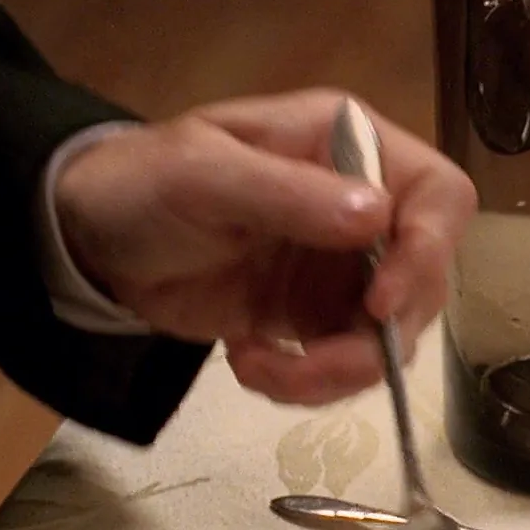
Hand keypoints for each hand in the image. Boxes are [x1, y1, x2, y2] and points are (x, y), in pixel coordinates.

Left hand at [53, 89, 478, 405]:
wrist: (90, 243)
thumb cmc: (143, 184)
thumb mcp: (205, 175)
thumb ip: (290, 194)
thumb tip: (378, 216)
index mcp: (350, 147)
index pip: (439, 197)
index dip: (428, 253)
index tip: (379, 303)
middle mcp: (363, 207)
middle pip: (424, 282)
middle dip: (375, 336)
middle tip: (312, 362)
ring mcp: (344, 267)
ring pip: (389, 337)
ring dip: (336, 372)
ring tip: (262, 370)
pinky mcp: (316, 317)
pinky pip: (345, 365)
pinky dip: (306, 382)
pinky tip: (250, 363)